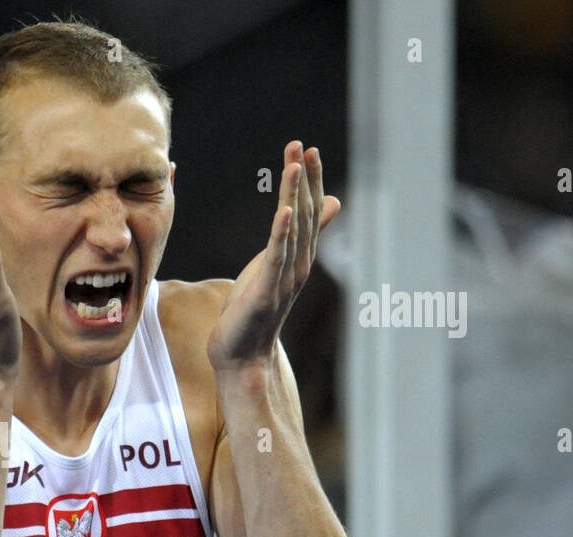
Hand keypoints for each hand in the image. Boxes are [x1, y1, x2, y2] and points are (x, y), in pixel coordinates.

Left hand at [208, 141, 340, 370]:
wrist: (243, 354)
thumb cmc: (256, 308)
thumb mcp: (278, 264)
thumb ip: (301, 236)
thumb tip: (329, 202)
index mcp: (300, 257)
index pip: (309, 211)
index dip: (309, 180)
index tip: (306, 149)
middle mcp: (298, 265)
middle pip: (304, 215)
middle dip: (303, 179)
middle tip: (302, 146)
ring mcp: (284, 279)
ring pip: (292, 230)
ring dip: (292, 196)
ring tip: (292, 165)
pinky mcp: (265, 292)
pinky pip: (275, 257)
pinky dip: (280, 233)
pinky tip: (282, 210)